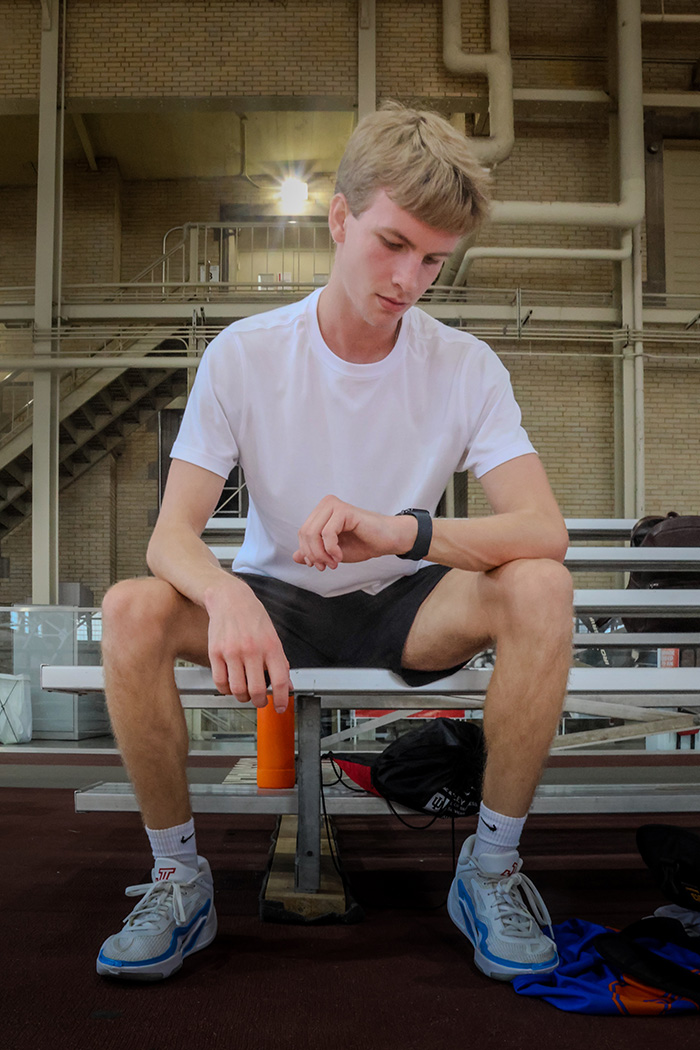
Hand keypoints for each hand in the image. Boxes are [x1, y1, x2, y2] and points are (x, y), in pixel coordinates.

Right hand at [204, 578, 290, 710]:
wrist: (230, 599)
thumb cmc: (253, 617)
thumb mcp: (273, 637)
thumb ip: (280, 663)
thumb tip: (287, 687)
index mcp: (271, 646)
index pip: (279, 681)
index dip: (280, 699)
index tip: (279, 707)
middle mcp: (252, 649)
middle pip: (256, 690)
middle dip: (260, 702)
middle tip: (260, 701)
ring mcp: (232, 652)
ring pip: (237, 689)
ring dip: (243, 698)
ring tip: (245, 694)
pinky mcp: (215, 652)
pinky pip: (220, 682)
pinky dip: (226, 690)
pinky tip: (231, 686)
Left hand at [293, 494, 415, 570]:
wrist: (387, 541)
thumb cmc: (363, 543)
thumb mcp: (332, 552)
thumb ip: (314, 553)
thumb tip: (295, 557)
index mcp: (321, 512)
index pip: (302, 533)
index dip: (307, 552)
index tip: (318, 565)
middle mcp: (325, 505)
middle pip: (305, 533)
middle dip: (313, 554)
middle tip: (326, 566)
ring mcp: (334, 506)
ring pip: (313, 533)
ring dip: (322, 554)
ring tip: (334, 562)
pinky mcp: (344, 510)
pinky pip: (327, 533)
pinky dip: (331, 549)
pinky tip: (339, 556)